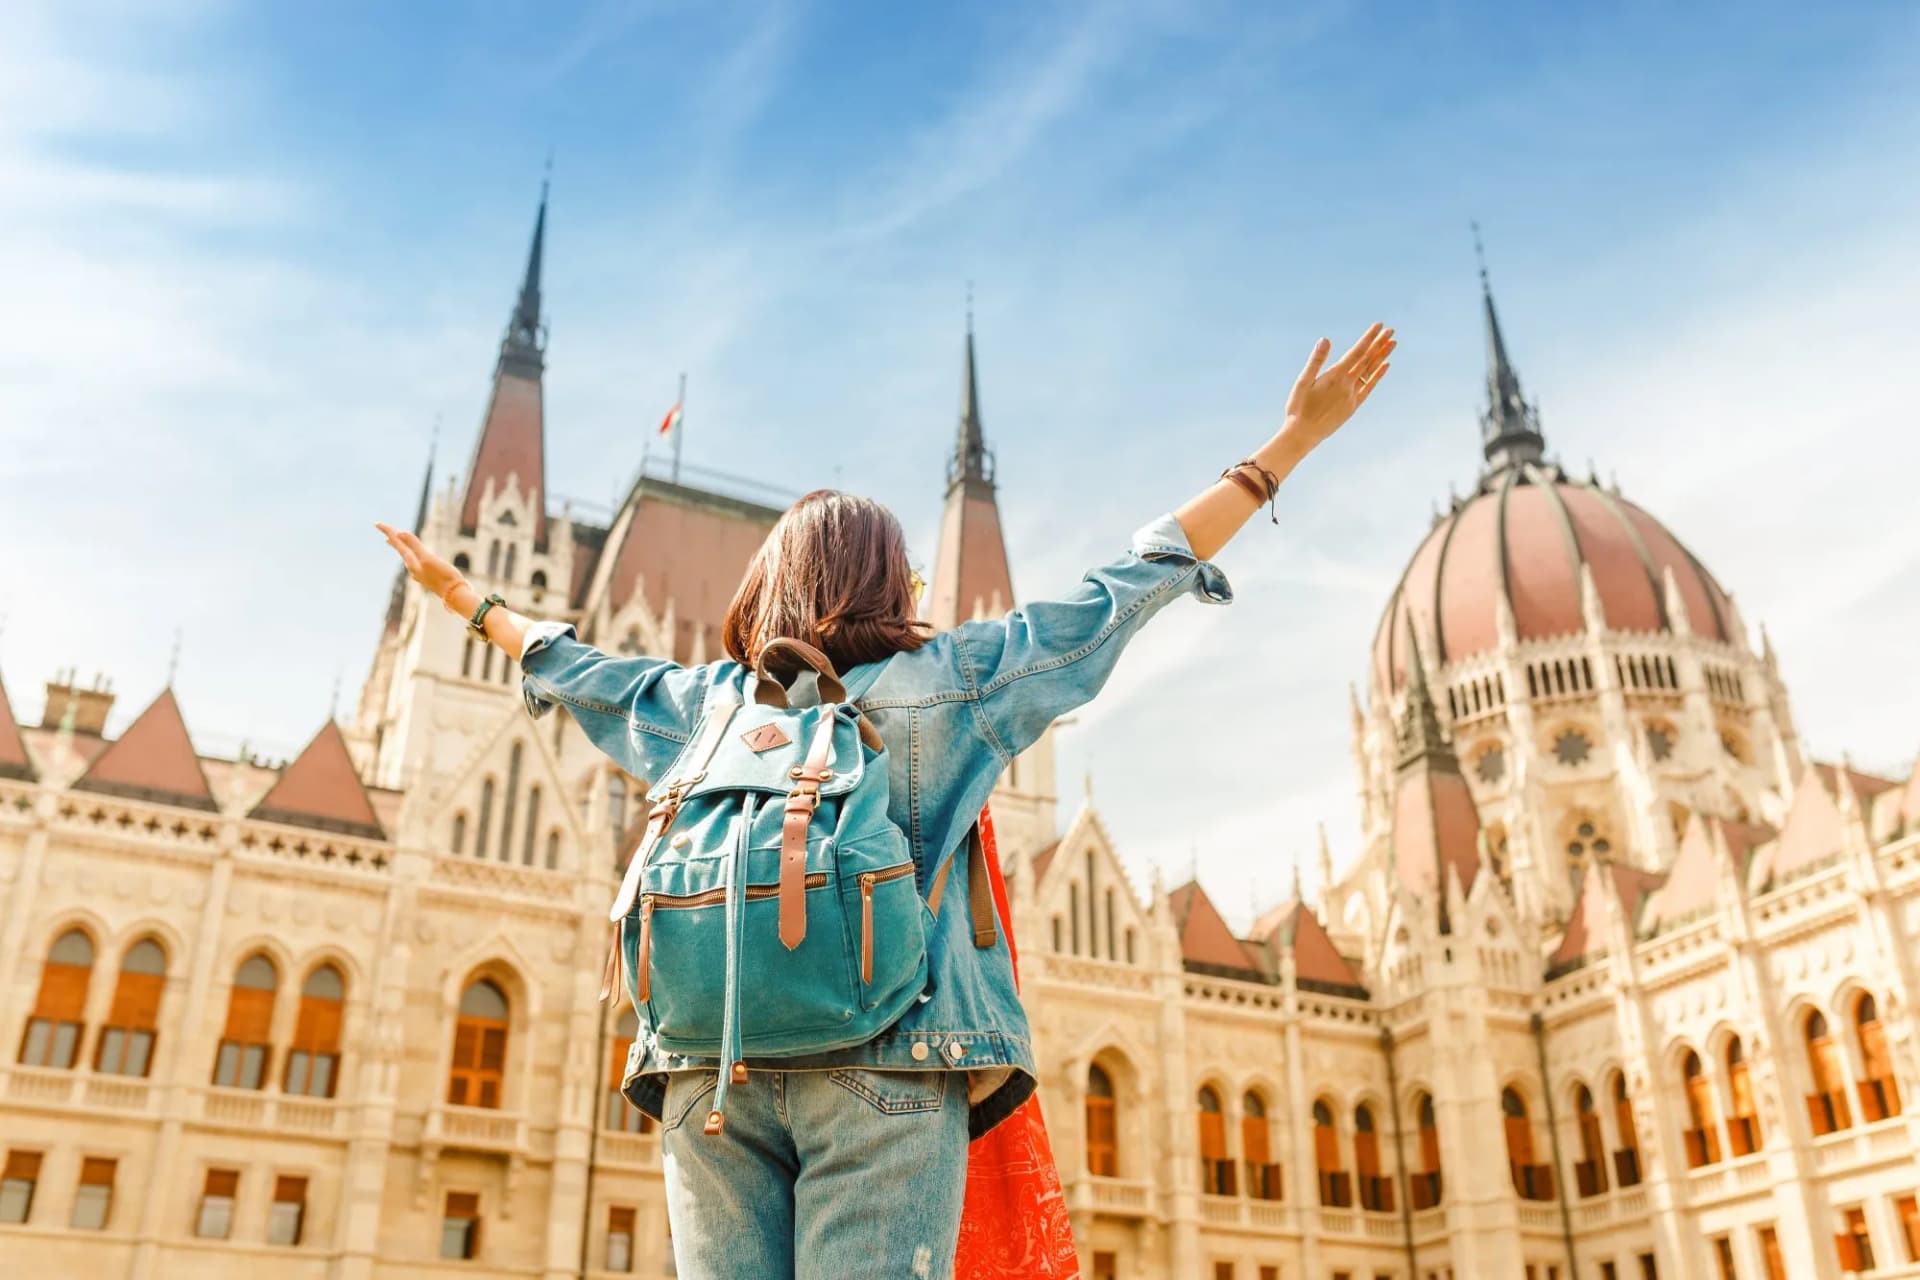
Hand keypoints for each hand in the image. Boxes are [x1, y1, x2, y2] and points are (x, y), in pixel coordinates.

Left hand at [376, 522, 464, 604]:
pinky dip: (411, 553)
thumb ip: (415, 546)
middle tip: (384, 529)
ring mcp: (420, 572)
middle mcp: (413, 567)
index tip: (376, 523)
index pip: (397, 542)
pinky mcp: (428, 575)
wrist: (455, 595)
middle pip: (400, 549)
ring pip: (407, 555)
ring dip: (401, 546)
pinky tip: (413, 555)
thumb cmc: (443, 576)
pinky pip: (415, 560)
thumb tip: (400, 533)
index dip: (388, 531)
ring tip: (396, 540)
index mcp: (411, 562)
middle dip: (393, 538)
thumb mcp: (428, 558)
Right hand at [1277, 323, 1394, 455]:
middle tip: (1391, 330)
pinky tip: (1385, 366)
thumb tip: (1325, 340)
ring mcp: (1352, 396)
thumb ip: (1316, 360)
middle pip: (1367, 360)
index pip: (1357, 352)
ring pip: (1370, 371)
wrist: (1303, 435)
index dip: (1369, 338)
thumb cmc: (1298, 408)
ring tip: (1392, 343)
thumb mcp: (1302, 382)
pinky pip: (1369, 387)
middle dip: (1379, 343)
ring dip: (1382, 356)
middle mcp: (1347, 385)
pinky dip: (1377, 376)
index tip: (1379, 326)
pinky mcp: (1353, 406)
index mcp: (1335, 376)